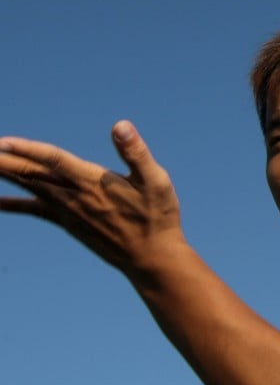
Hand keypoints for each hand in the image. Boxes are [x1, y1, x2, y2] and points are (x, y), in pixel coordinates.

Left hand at [0, 121, 183, 273]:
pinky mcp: (69, 222)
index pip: (53, 160)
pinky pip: (35, 210)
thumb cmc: (158, 217)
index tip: (2, 141)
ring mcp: (69, 211)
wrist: (151, 258)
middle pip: (31, 174)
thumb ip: (136, 152)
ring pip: (29, 188)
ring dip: (5, 174)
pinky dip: (14, 204)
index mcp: (93, 182)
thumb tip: (121, 126)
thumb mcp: (156, 181)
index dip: (27, 149)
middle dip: (3, 162)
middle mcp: (74, 197)